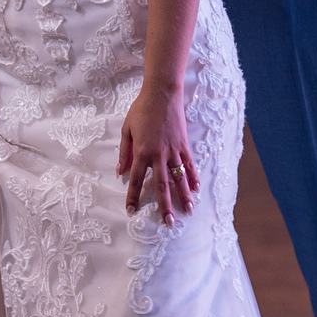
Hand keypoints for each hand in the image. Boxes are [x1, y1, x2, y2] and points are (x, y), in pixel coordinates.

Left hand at [117, 84, 199, 226]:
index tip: (131, 211)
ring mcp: (174, 151)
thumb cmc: (141, 110)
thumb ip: (124, 152)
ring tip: (188, 210)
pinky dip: (193, 177)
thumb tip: (120, 171)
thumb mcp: (126, 130)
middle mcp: (159, 155)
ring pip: (179, 178)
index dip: (133, 196)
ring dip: (183, 195)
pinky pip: (189, 164)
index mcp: (142, 152)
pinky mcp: (184, 144)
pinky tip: (196, 188)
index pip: (137, 180)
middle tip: (168, 223)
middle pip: (162, 186)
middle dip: (164, 206)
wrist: (162, 94)